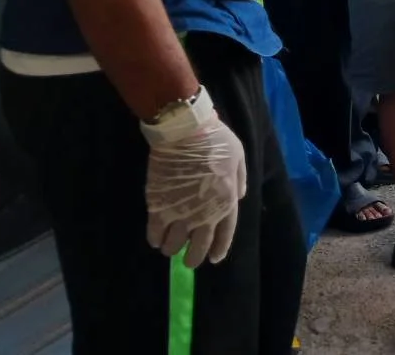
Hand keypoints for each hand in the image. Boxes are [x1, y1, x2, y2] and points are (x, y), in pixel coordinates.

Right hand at [144, 112, 247, 267]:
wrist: (184, 132)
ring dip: (172, 249)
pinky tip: (155, 239)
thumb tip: (239, 196)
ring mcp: (180, 213)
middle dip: (194, 258)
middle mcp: (204, 214)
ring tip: (169, 247)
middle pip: (198, 247)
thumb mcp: (238, 156)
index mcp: (226, 202)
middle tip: (190, 260)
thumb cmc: (215, 141)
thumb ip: (239, 179)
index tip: (214, 259)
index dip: (218, 249)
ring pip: (173, 245)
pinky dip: (154, 239)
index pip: (224, 235)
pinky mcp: (158, 207)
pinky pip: (154, 233)